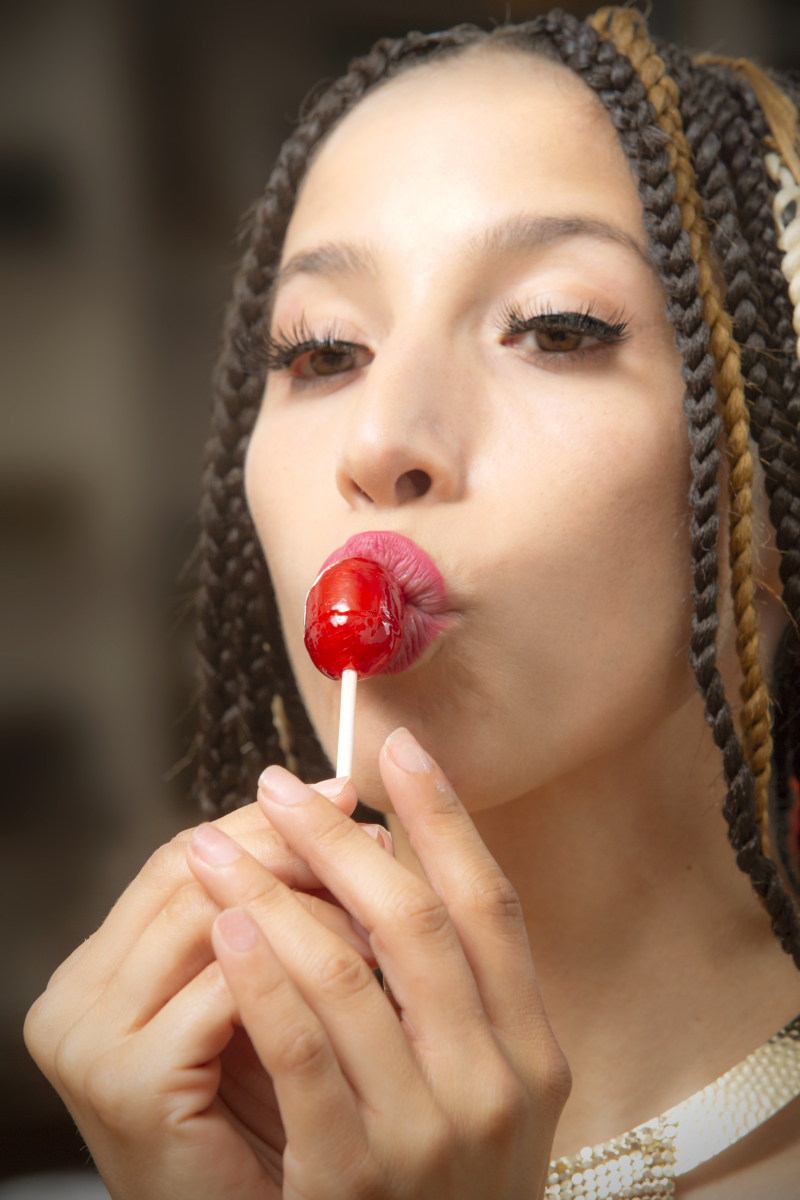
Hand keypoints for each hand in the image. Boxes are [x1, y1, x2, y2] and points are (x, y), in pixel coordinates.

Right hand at [24, 778, 390, 1199]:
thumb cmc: (269, 1123)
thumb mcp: (260, 1004)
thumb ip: (271, 920)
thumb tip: (338, 810)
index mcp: (96, 969)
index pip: (177, 860)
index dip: (266, 824)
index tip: (344, 793)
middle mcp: (72, 996)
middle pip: (187, 872)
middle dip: (290, 845)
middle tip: (373, 828)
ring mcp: (88, 1040)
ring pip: (209, 916)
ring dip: (307, 896)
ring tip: (382, 884)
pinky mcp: (127, 1084)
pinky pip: (229, 990)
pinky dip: (303, 965)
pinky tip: (367, 956)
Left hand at [188, 727, 570, 1199]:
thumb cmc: (448, 1188)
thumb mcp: (488, 1095)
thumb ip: (462, 999)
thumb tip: (395, 868)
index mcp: (533, 1050)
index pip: (490, 904)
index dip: (444, 817)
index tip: (397, 747)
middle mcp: (495, 1083)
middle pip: (415, 922)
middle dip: (339, 839)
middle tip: (278, 786)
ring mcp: (428, 1135)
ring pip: (347, 975)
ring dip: (275, 894)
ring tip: (217, 846)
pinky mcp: (353, 1179)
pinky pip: (300, 1053)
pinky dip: (262, 978)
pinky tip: (226, 926)